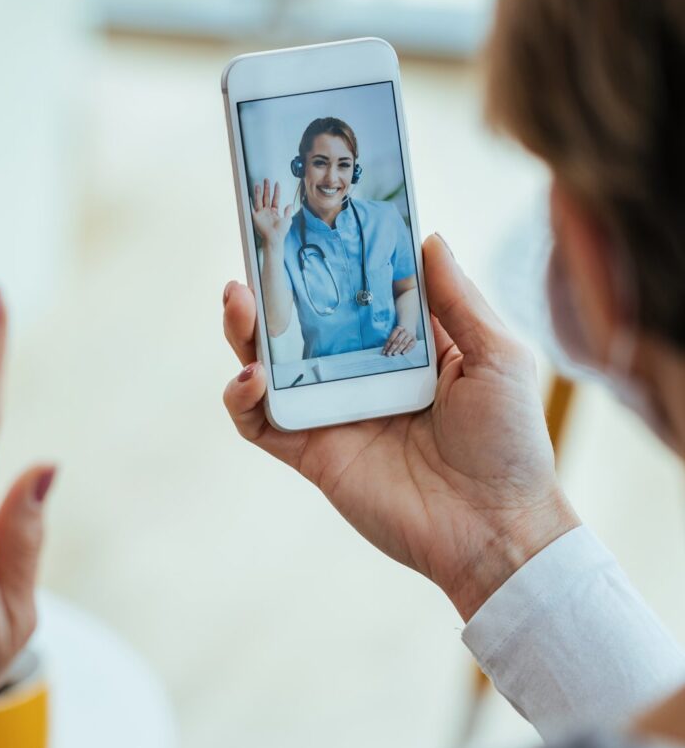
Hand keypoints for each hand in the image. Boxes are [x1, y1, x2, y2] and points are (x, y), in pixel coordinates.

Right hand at [222, 235, 578, 620]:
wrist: (495, 527)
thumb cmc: (510, 442)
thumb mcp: (498, 356)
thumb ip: (456, 300)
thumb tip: (428, 237)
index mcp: (402, 346)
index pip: (353, 291)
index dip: (329, 257)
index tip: (308, 219)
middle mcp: (360, 374)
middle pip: (299, 322)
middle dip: (271, 287)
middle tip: (255, 250)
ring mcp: (331, 413)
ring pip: (269, 365)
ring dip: (243, 331)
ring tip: (238, 297)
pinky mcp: (311, 453)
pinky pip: (260, 422)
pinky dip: (242, 399)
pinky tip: (250, 376)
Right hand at [251, 179, 292, 252]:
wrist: (274, 238)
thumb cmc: (280, 232)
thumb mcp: (287, 220)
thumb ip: (288, 212)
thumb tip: (290, 205)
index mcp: (274, 212)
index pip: (275, 199)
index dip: (276, 191)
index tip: (277, 184)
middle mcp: (267, 212)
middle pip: (266, 197)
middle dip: (266, 188)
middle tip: (266, 180)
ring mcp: (261, 214)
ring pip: (259, 200)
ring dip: (258, 192)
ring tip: (258, 184)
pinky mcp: (256, 216)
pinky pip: (253, 207)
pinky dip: (251, 201)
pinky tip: (250, 195)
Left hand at [382, 325, 415, 355]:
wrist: (409, 327)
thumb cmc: (399, 333)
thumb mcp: (394, 333)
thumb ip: (390, 341)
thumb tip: (385, 351)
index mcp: (398, 329)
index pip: (391, 338)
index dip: (387, 345)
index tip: (383, 352)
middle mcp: (405, 331)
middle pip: (397, 340)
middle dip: (392, 348)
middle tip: (388, 354)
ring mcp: (410, 335)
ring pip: (404, 343)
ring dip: (398, 349)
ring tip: (394, 354)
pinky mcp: (414, 340)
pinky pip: (411, 345)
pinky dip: (407, 349)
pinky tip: (403, 353)